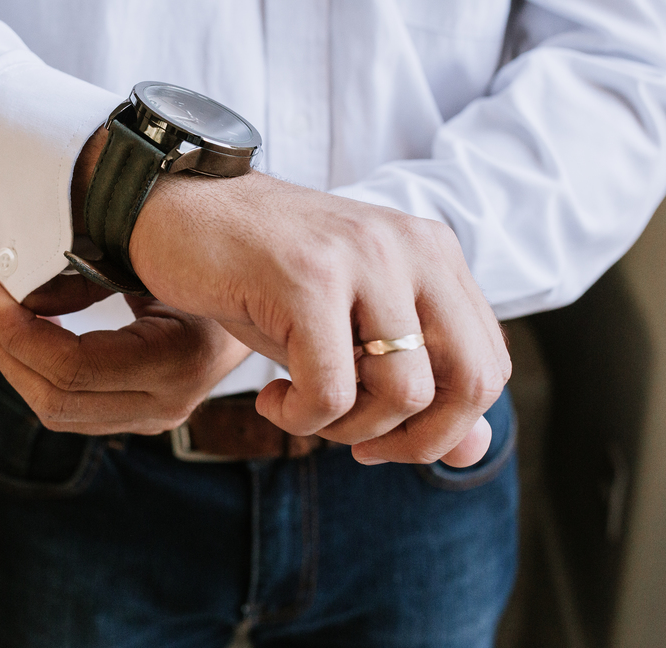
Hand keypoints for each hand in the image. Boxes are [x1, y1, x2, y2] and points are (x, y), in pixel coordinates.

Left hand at [0, 279, 251, 435]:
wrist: (268, 299)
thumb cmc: (213, 265)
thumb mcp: (155, 258)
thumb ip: (89, 272)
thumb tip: (22, 287)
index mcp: (178, 361)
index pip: (73, 368)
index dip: (18, 333)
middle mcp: (169, 403)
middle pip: (56, 401)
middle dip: (7, 349)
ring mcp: (158, 418)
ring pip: (58, 413)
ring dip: (16, 363)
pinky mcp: (143, 418)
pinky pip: (73, 410)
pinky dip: (38, 374)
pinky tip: (27, 337)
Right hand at [127, 171, 509, 466]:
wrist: (176, 212)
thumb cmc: (260, 277)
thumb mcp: (345, 333)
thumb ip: (414, 384)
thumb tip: (475, 453)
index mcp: (433, 253)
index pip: (489, 364)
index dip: (448, 425)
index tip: (381, 436)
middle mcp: (411, 247)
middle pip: (471, 382)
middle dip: (419, 442)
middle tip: (356, 445)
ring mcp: (363, 257)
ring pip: (405, 392)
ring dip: (349, 429)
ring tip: (300, 407)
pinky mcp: (308, 278)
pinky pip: (333, 391)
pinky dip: (301, 418)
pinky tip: (269, 398)